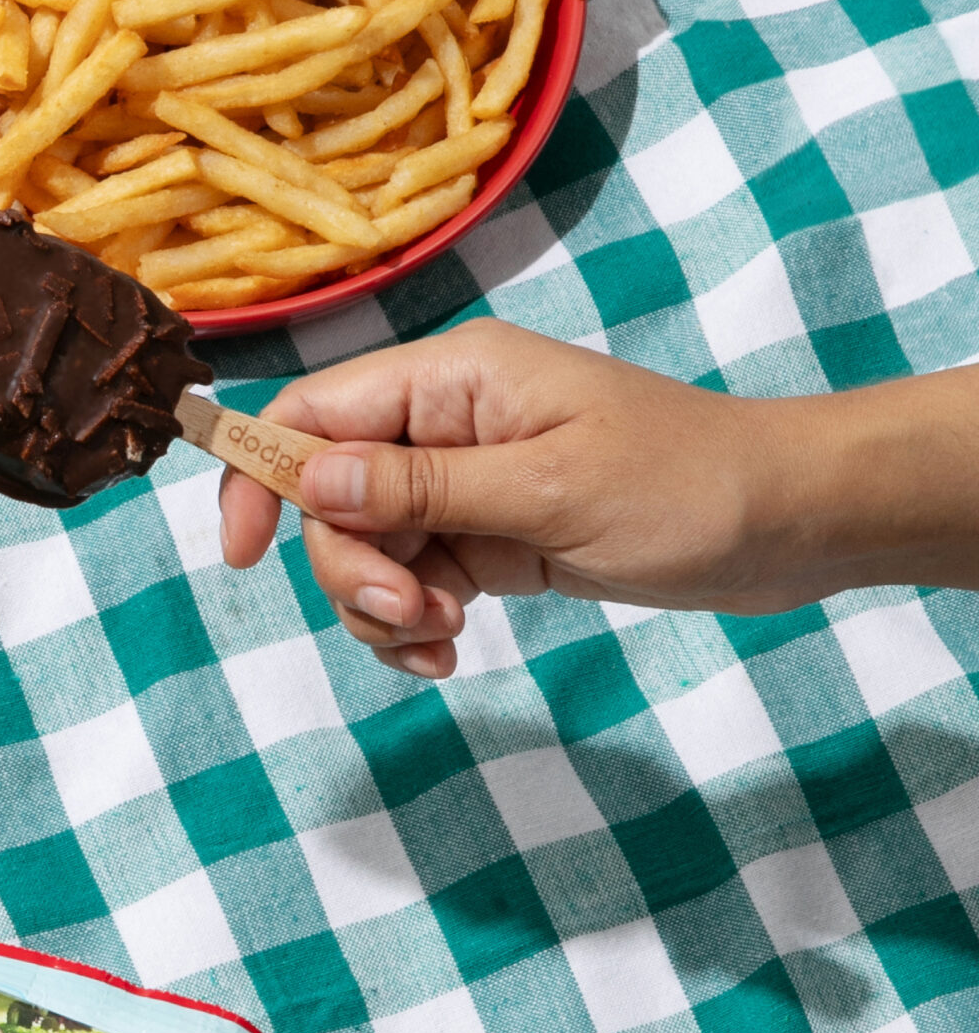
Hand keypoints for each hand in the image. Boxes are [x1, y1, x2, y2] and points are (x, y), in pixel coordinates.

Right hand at [214, 317, 978, 678]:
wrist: (789, 524)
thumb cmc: (685, 487)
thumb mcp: (548, 491)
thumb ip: (421, 488)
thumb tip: (307, 479)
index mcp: (450, 379)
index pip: (311, 413)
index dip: (260, 475)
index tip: (244, 555)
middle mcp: (441, 422)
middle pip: (328, 493)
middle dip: (348, 565)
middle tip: (411, 614)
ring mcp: (462, 482)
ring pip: (362, 546)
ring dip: (380, 604)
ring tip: (443, 639)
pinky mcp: (486, 536)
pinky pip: (408, 579)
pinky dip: (411, 623)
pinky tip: (448, 652)